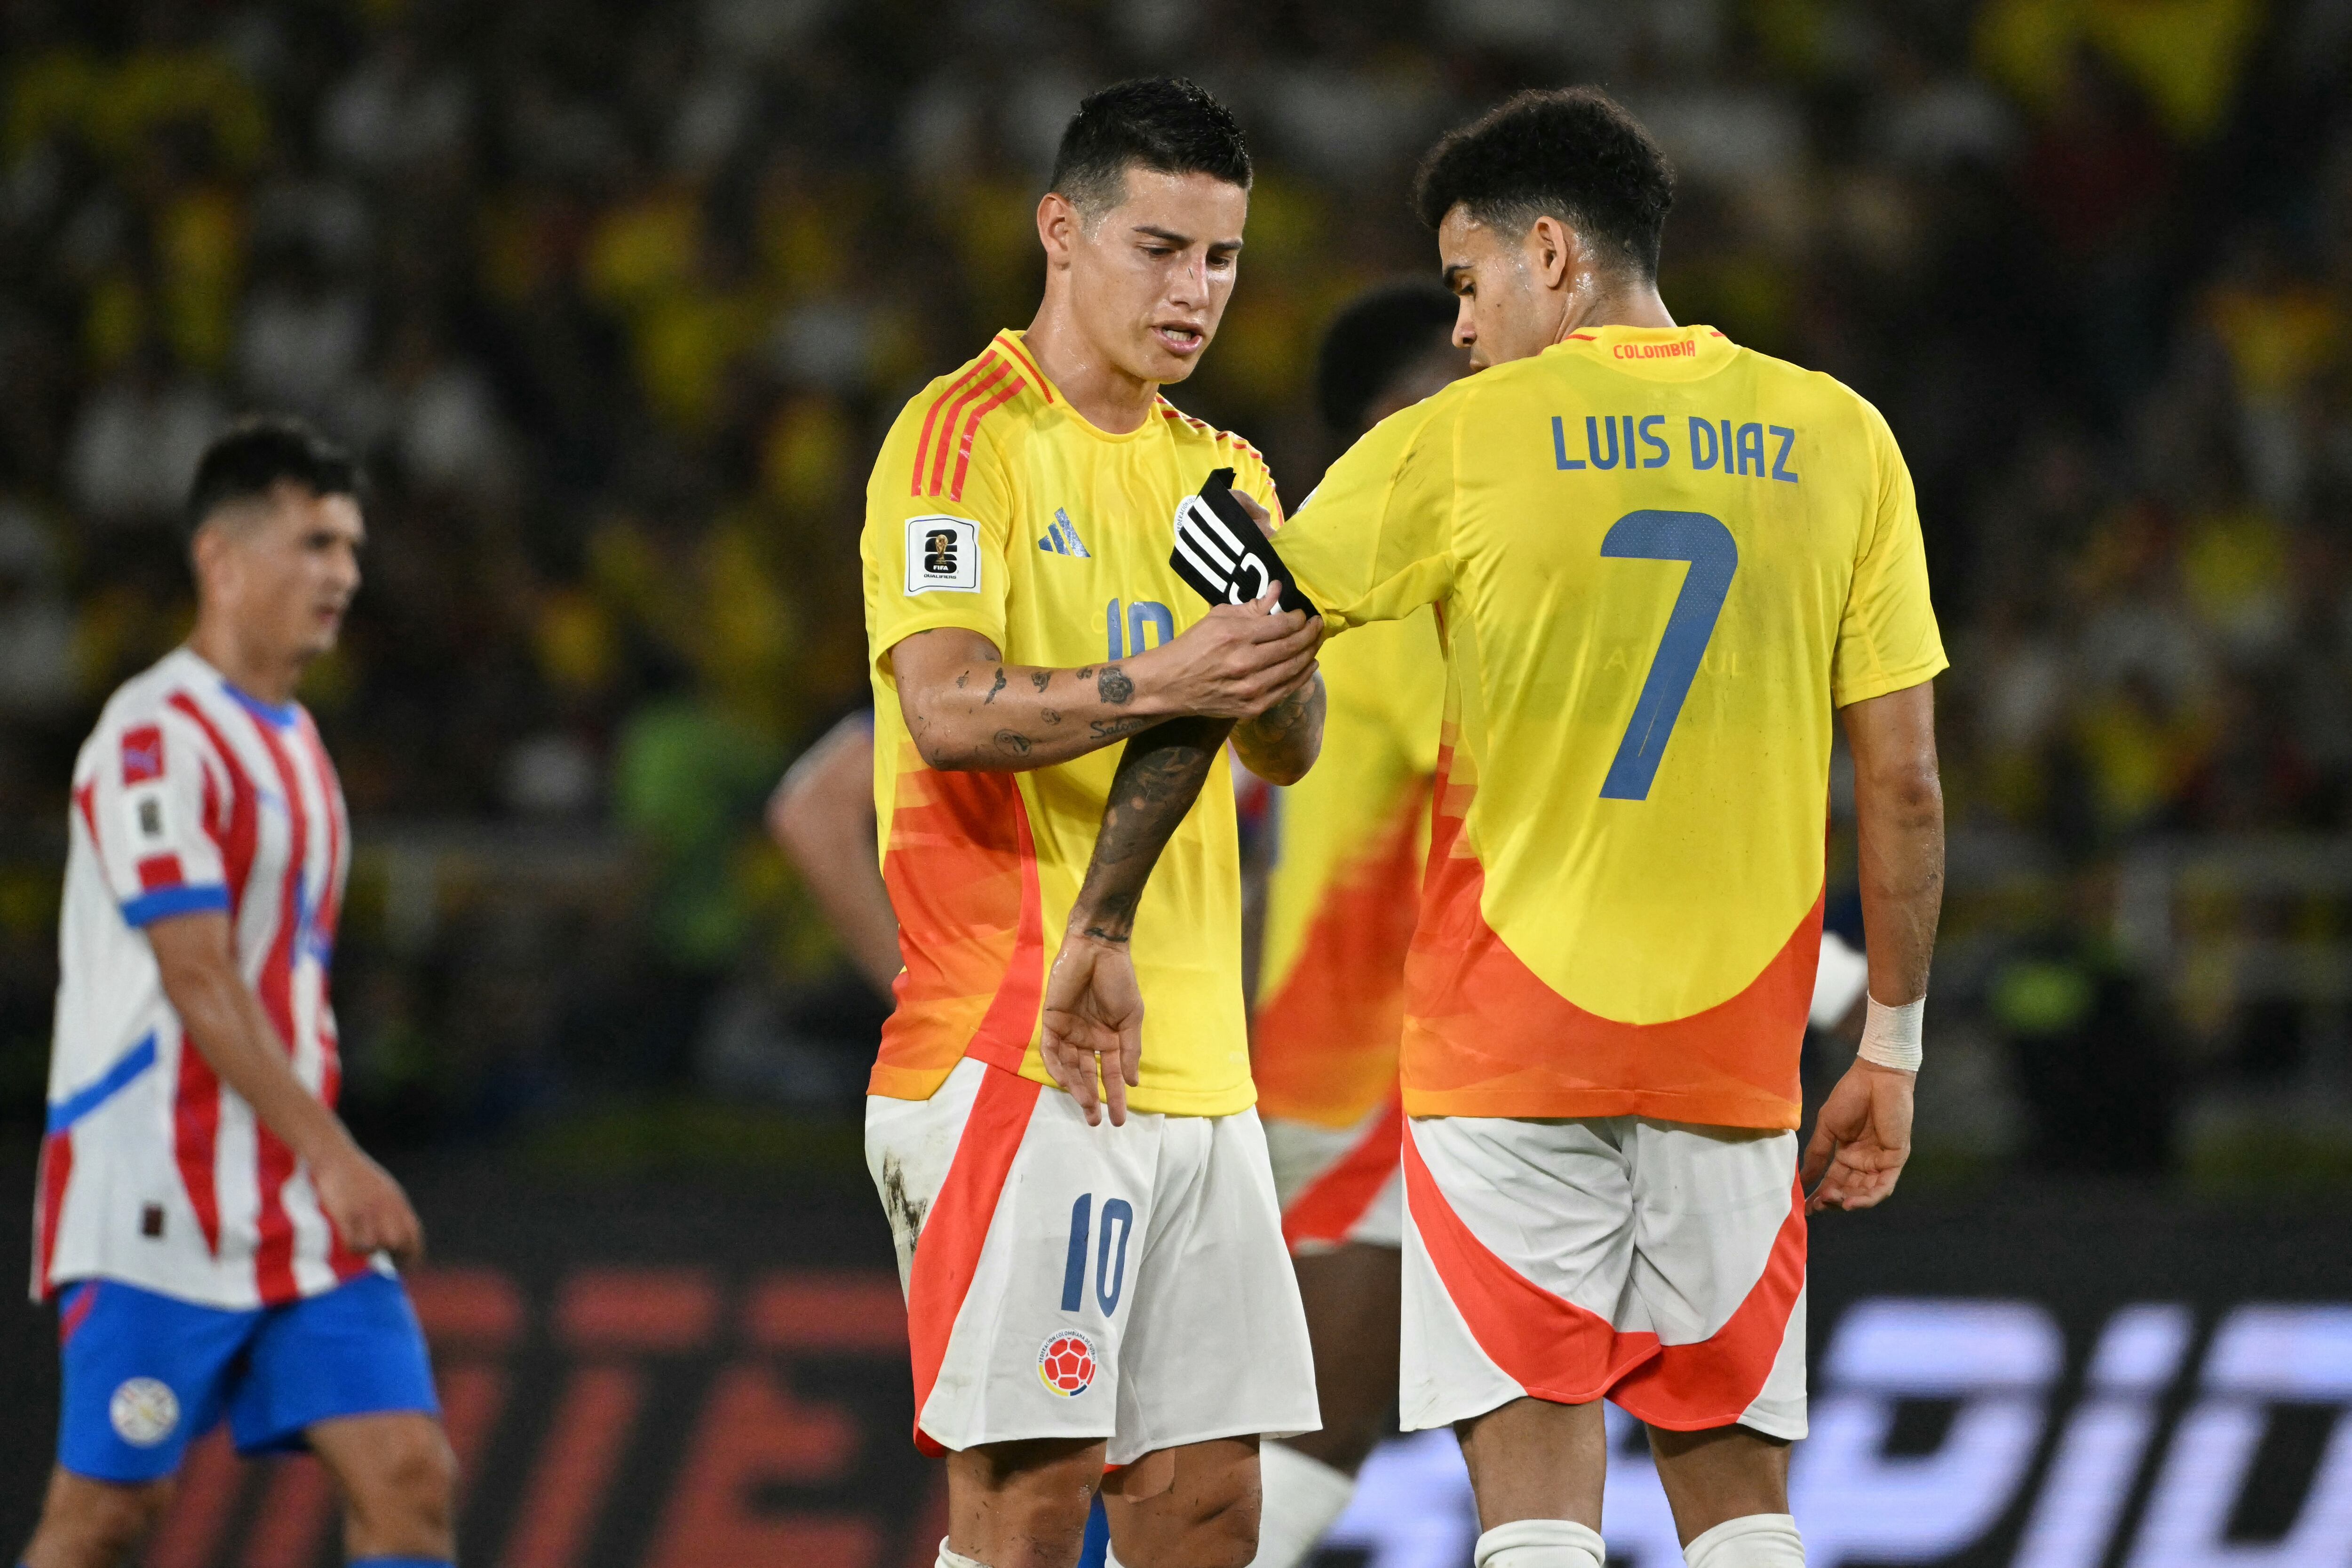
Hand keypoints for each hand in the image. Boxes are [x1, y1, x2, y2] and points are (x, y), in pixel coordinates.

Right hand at [312, 1143, 425, 1264]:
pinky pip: (352, 1243)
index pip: (414, 1236)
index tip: (404, 1264)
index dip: (412, 1255)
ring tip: (361, 1245)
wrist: (336, 1157)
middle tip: (381, 1258)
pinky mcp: (345, 1214)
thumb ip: (396, 1213)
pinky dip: (352, 1248)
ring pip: (374, 1246)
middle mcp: (385, 1208)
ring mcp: (365, 1211)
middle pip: (396, 1244)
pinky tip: (348, 1242)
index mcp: (398, 1203)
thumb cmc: (360, 1176)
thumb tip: (400, 1240)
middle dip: (391, 1255)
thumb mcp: (387, 1191)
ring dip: (369, 1251)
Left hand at [1040, 930, 1143, 1125]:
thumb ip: (1130, 1050)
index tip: (1119, 1120)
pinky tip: (1066, 1082)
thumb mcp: (1131, 1017)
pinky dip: (1057, 1067)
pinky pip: (1052, 1050)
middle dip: (1092, 1098)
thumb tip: (1133, 1082)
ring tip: (1087, 1104)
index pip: (1111, 1074)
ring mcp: (1069, 1032)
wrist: (1098, 950)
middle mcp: (1087, 1039)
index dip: (1115, 1096)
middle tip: (1096, 1120)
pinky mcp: (1052, 1022)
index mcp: (1109, 1039)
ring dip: (1076, 1087)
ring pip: (1070, 1067)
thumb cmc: (1118, 981)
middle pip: (1087, 1075)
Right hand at [1129, 581, 1320, 718]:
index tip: (1302, 615)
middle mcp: (1246, 662)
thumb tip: (1278, 590)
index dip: (1299, 618)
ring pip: (1294, 669)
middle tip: (1318, 625)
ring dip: (1310, 653)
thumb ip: (1251, 606)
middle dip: (1311, 633)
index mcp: (1236, 635)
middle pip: (1293, 646)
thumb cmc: (1193, 645)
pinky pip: (1287, 690)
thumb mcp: (1218, 617)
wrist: (1171, 684)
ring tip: (1316, 642)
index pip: (1283, 625)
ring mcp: (1251, 688)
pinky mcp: (1252, 707)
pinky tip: (1309, 665)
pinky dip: (1302, 676)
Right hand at [1800, 1059, 1913, 1212]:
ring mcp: (1881, 1162)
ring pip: (1866, 1193)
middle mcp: (1865, 1162)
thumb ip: (1818, 1154)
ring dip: (1849, 1201)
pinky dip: (1869, 1197)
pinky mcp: (1896, 1159)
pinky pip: (1884, 1186)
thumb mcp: (1827, 1127)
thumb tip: (1803, 1178)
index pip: (1834, 1181)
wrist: (1875, 1078)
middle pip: (1849, 1191)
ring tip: (1831, 1202)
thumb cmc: (1850, 1097)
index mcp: (1847, 1154)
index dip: (1820, 1195)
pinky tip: (1852, 1202)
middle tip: (1817, 1205)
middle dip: (1833, 1201)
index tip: (1805, 1207)